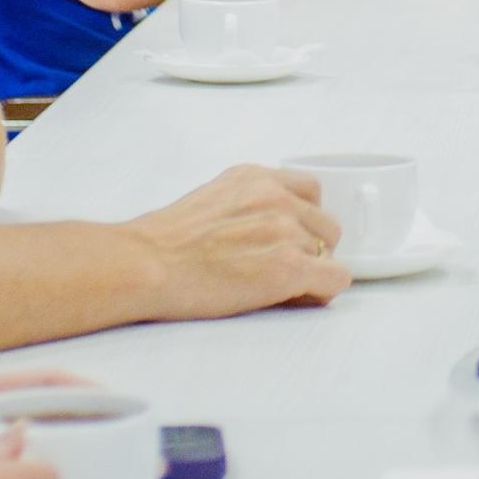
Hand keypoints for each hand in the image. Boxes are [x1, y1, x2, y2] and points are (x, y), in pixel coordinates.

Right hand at [128, 163, 350, 321]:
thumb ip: (247, 204)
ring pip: (330, 255)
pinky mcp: (288, 266)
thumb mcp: (211, 200)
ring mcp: (284, 230)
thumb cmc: (162, 245)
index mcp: (254, 178)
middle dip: (309, 250)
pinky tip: (290, 300)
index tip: (284, 243)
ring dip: (309, 274)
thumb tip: (267, 230)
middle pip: (325, 226)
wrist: (143, 265)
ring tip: (274, 290)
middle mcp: (275, 197)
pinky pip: (335, 279)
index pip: (309, 193)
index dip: (302, 223)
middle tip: (277, 272)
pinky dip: (319, 293)